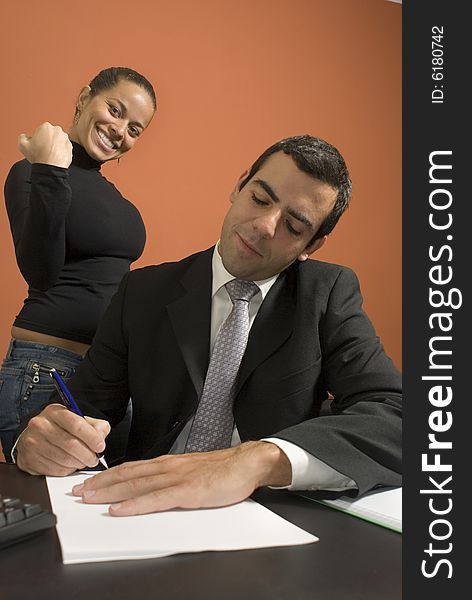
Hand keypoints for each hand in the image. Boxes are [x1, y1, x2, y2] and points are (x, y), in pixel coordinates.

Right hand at [16, 403, 109, 475]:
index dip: (92, 438)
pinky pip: (55, 469)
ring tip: (83, 461)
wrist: (34, 436)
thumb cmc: (59, 428)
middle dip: (87, 454)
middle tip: (94, 458)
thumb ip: (95, 425)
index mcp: (55, 412)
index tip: (100, 446)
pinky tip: (70, 465)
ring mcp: (33, 442)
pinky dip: (68, 470)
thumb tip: (101, 437)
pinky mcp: (29, 459)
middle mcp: (41, 425)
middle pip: (71, 444)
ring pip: (64, 459)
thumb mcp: (78, 419)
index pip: (77, 425)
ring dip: (79, 463)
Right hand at [18, 122, 71, 167]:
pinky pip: (64, 148)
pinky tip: (55, 157)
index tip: (37, 145)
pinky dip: (60, 151)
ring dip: (54, 145)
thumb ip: (23, 137)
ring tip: (50, 154)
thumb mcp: (22, 145)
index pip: (40, 130)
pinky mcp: (71, 147)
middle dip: (47, 140)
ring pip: (58, 141)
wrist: (51, 168)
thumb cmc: (39, 157)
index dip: (37, 138)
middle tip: (43, 150)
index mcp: (46, 126)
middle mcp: (57, 130)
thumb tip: (26, 137)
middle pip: (50, 134)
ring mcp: (66, 139)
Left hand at [72, 441, 291, 515]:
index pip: (131, 468)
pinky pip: (155, 499)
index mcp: (167, 464)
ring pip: (135, 485)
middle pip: (127, 475)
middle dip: (100, 484)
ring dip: (109, 492)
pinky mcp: (187, 491)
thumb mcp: (191, 472)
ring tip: (88, 499)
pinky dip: (134, 505)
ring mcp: (176, 478)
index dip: (107, 476)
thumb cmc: (222, 470)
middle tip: (77, 492)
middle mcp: (167, 467)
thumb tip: (152, 490)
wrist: (246, 464)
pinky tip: (119, 510)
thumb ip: (171, 479)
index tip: (88, 483)